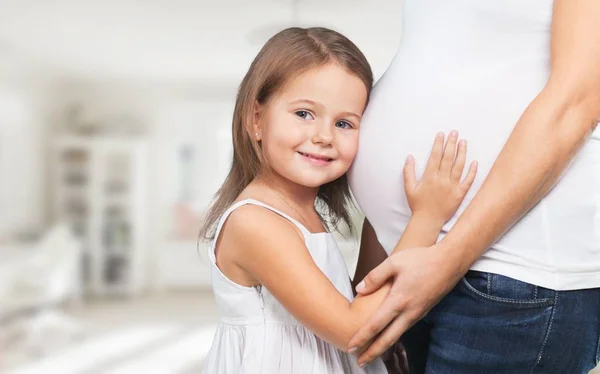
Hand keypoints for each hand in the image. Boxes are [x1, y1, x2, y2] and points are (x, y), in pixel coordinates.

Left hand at [349, 244, 463, 366]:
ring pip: (398, 335)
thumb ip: (375, 276)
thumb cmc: (422, 259)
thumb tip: (359, 289)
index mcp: (399, 300)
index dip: (362, 338)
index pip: (376, 325)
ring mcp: (418, 313)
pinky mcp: (423, 311)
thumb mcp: (394, 262)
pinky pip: (406, 328)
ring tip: (371, 352)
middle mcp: (409, 312)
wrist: (450, 262)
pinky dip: (394, 336)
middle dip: (372, 352)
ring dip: (384, 346)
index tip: (350, 347)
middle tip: (359, 362)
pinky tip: (388, 336)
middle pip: (388, 339)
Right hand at [404, 130, 476, 225]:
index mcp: (429, 177)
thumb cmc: (417, 204)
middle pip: (448, 158)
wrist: (427, 221)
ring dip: (462, 153)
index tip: (441, 134)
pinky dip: (472, 172)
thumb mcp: (409, 188)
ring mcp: (452, 187)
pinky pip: (467, 181)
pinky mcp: (459, 194)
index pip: (435, 156)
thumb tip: (409, 157)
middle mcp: (441, 180)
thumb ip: (408, 172)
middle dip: (451, 144)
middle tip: (454, 132)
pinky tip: (474, 162)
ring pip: (459, 167)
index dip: (438, 144)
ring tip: (463, 142)